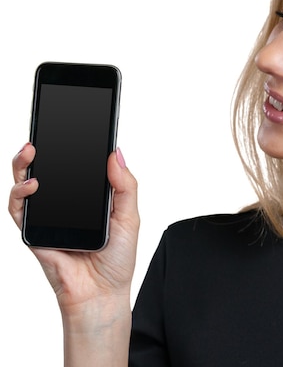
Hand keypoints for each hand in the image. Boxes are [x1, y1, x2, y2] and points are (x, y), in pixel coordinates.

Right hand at [8, 143, 139, 310]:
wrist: (102, 294)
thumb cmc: (117, 259)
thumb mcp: (129, 216)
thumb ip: (124, 185)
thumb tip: (116, 153)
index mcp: (88, 196)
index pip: (75, 164)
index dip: (70, 145)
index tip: (73, 124)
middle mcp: (65, 202)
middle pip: (46, 168)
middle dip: (41, 148)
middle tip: (44, 134)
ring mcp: (48, 216)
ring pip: (26, 183)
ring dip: (24, 164)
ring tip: (32, 150)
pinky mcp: (34, 232)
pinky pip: (19, 209)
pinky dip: (21, 194)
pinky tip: (34, 184)